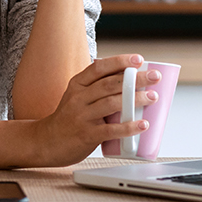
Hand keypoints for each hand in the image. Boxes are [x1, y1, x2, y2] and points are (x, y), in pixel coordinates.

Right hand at [28, 54, 161, 165]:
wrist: (46, 142)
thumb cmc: (68, 118)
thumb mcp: (76, 97)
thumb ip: (96, 89)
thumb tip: (131, 83)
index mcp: (77, 84)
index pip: (99, 67)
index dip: (120, 61)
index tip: (139, 59)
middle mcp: (78, 98)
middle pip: (110, 84)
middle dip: (135, 79)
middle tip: (155, 77)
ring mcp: (82, 116)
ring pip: (112, 103)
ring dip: (135, 99)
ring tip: (152, 97)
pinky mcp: (86, 135)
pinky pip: (111, 130)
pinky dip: (129, 127)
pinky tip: (142, 124)